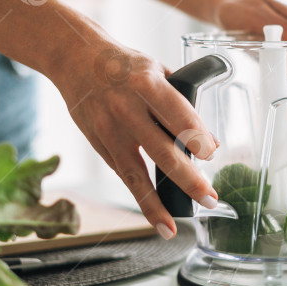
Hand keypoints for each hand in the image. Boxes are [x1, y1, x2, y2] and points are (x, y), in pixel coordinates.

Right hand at [51, 39, 218, 239]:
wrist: (76, 58)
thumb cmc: (125, 64)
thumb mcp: (159, 71)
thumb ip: (182, 104)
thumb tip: (209, 141)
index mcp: (148, 84)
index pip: (178, 116)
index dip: (196, 138)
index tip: (211, 155)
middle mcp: (127, 110)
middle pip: (161, 151)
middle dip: (188, 180)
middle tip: (209, 199)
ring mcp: (109, 130)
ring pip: (135, 174)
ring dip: (156, 205)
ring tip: (173, 227)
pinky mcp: (97, 144)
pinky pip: (122, 173)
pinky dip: (139, 193)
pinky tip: (154, 211)